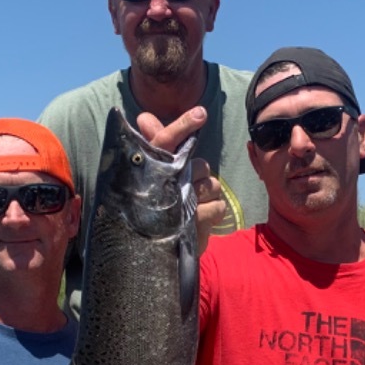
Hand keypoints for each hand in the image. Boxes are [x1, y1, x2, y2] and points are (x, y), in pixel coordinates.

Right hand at [137, 108, 225, 249]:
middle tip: (192, 186)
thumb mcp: (156, 175)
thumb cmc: (156, 205)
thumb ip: (155, 144)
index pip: (166, 141)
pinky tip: (202, 219)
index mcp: (154, 169)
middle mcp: (163, 185)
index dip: (182, 126)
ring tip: (196, 205)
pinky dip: (215, 212)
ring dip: (210, 195)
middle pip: (201, 165)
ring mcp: (179, 205)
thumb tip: (144, 117)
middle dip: (202, 174)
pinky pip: (219, 207)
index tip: (201, 113)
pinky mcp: (193, 225)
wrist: (151, 251)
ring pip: (213, 185)